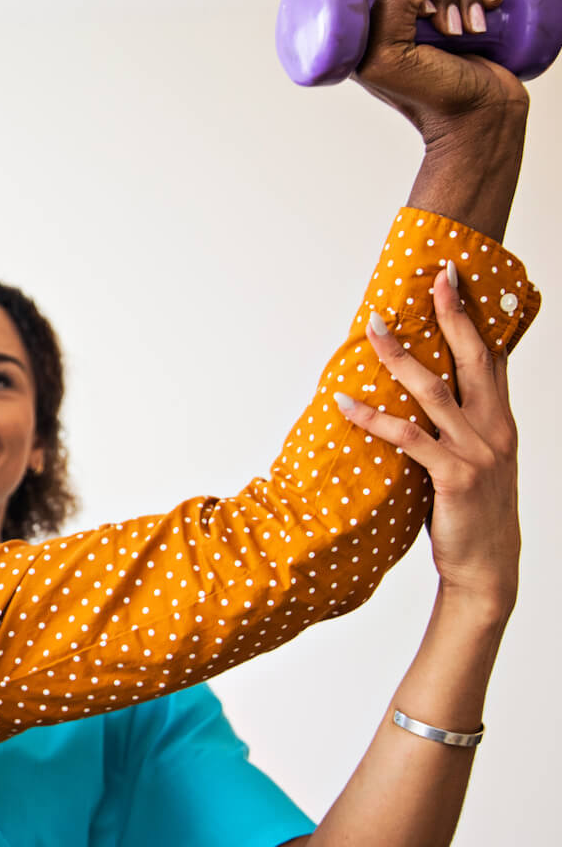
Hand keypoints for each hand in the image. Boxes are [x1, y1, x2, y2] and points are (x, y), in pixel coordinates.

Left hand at [336, 268, 519, 615]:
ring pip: (433, 391)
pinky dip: (373, 417)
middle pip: (471, 359)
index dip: (475, 316)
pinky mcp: (454, 477)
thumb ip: (460, 426)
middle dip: (450, 315)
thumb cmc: (472, 512)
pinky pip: (407, 438)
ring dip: (400, 357)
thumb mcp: (476, 460)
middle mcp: (495, 429)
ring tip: (373, 328)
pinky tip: (345, 402)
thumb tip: (428, 393)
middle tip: (433, 279)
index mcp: (501, 422)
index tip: (456, 280)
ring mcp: (477, 452)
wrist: (486, 567)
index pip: (490, 357)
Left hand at [350, 0, 528, 146]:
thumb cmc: (430, 97)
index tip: (420, 11)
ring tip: (469, 31)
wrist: (481, 116)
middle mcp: (389, 25)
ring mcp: (424, 20)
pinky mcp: (458, 16)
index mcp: (361, 36)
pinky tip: (488, 12)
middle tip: (446, 29)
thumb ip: (392, 7)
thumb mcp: (390, 58)